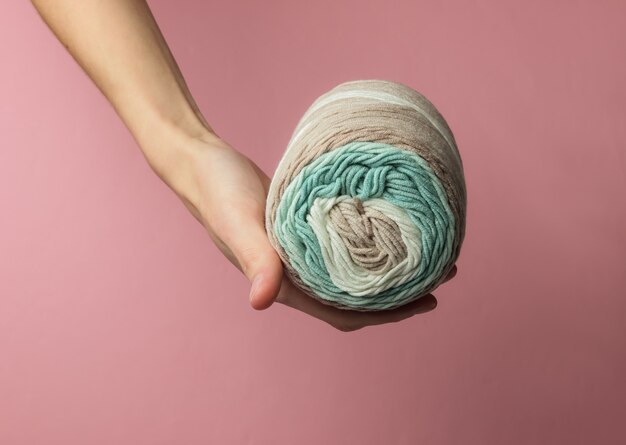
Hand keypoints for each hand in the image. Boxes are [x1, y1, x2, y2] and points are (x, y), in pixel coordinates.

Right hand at [170, 132, 457, 330]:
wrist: (201, 163)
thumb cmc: (216, 192)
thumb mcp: (238, 222)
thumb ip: (254, 260)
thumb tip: (262, 303)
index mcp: (286, 284)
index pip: (346, 313)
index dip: (389, 314)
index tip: (428, 300)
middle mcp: (297, 274)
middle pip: (360, 295)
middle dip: (403, 291)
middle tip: (444, 269)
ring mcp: (301, 251)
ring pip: (355, 270)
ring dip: (392, 266)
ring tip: (430, 249)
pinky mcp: (303, 227)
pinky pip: (346, 242)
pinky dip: (372, 241)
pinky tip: (390, 225)